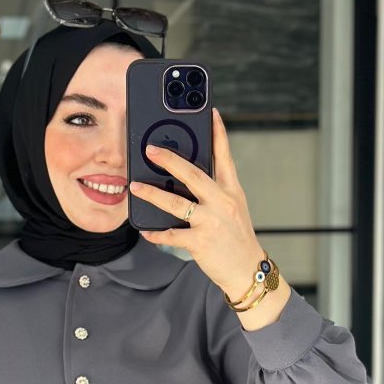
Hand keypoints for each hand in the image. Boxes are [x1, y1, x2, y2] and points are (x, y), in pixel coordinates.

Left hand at [129, 107, 263, 296]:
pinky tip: (146, 231)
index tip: (210, 113)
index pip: (225, 156)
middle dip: (170, 160)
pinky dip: (156, 234)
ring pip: (176, 203)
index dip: (218, 133)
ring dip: (152, 194)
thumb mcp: (233, 208)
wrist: (247, 270)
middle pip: (193, 174)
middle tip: (150, 150)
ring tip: (136, 187)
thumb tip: (187, 177)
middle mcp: (222, 202)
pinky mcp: (200, 242)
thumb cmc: (237, 238)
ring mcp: (211, 221)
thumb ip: (215, 191)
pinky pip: (172, 235)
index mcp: (231, 190)